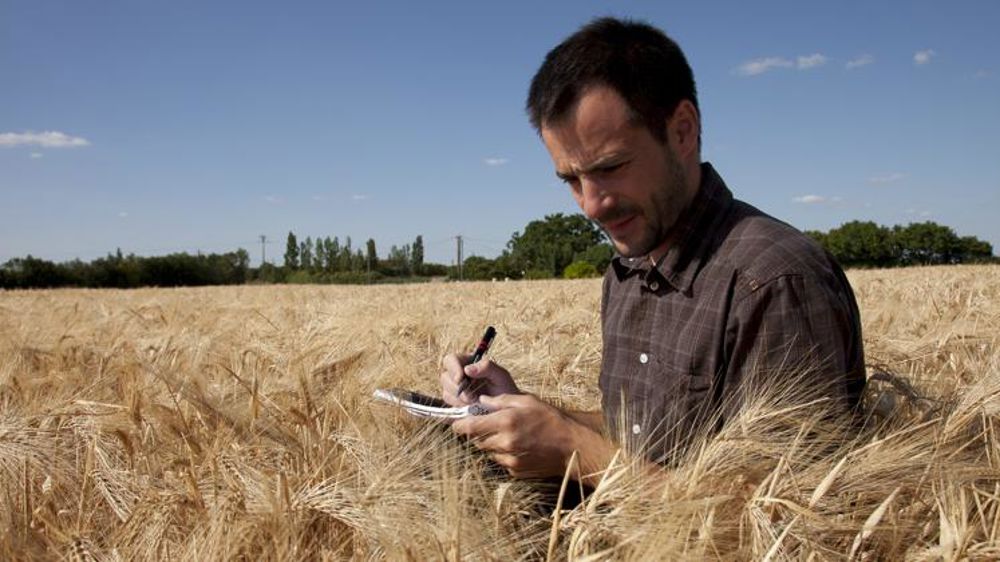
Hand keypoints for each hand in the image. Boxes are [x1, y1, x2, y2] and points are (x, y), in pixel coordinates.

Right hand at [439, 353, 519, 406]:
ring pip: (446, 393)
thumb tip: (467, 369)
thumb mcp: (501, 375)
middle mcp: (459, 374)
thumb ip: (487, 367)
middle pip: (445, 377)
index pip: (451, 359)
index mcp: (468, 362)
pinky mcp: (455, 404)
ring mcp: (455, 390)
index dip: (453, 369)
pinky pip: (449, 406)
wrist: (507, 409)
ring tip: (475, 403)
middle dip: (457, 389)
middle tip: (472, 398)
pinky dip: (458, 408)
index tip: (460, 380)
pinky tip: (470, 409)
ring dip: (459, 400)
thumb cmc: (506, 389)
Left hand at [451, 393, 580, 478]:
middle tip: (488, 425)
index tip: (458, 422)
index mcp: (505, 422)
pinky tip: (517, 446)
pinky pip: (499, 462)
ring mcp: (509, 459)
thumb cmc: (550, 419)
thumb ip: (500, 401)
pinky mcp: (514, 471)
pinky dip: (502, 454)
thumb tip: (481, 401)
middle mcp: (504, 442)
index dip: (459, 425)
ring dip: (490, 444)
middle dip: (477, 433)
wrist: (571, 446)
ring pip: (486, 452)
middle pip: (475, 440)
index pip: (468, 427)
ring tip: (507, 435)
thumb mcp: (526, 401)